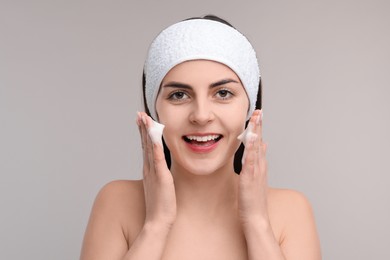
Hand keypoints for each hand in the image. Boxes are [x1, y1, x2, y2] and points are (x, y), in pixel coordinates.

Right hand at [136, 112, 176, 228]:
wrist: (158, 220)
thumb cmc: (160, 204)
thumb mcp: (158, 184)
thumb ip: (158, 173)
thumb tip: (159, 166)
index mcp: (149, 169)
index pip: (145, 146)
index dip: (143, 132)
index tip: (141, 119)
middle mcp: (149, 168)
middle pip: (145, 143)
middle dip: (142, 127)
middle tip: (139, 114)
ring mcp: (154, 172)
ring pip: (149, 148)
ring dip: (147, 132)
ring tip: (144, 119)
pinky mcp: (162, 177)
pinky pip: (158, 159)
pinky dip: (155, 147)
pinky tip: (155, 136)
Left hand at [238, 109, 268, 227]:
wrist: (256, 218)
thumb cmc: (253, 200)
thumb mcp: (256, 178)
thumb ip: (258, 162)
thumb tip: (261, 146)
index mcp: (260, 165)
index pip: (259, 143)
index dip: (259, 129)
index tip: (258, 115)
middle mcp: (260, 166)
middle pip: (259, 141)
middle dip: (259, 125)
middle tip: (259, 111)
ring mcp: (256, 171)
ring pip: (256, 148)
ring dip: (256, 133)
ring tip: (256, 118)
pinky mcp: (250, 178)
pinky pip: (251, 161)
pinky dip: (252, 149)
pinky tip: (251, 139)